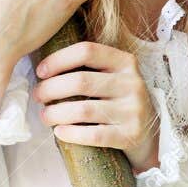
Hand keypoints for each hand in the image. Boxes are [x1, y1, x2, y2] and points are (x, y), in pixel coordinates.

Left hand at [33, 40, 160, 170]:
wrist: (148, 133)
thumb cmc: (118, 101)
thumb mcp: (112, 77)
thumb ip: (88, 68)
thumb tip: (43, 69)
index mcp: (125, 62)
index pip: (87, 51)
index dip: (58, 60)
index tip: (40, 72)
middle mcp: (132, 84)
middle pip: (81, 82)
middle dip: (51, 89)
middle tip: (38, 97)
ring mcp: (134, 110)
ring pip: (84, 110)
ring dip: (56, 113)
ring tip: (45, 116)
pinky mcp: (131, 135)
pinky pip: (94, 135)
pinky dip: (72, 134)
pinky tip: (59, 132)